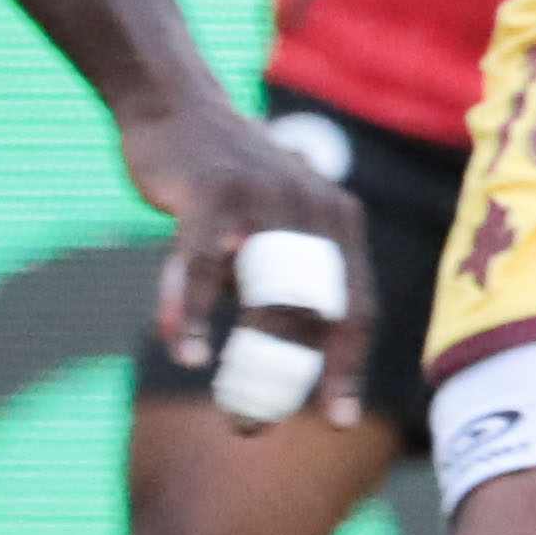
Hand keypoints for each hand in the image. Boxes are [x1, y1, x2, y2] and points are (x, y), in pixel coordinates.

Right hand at [121, 87, 371, 416]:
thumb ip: (242, 292)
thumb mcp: (247, 240)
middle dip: (295, 380)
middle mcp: (318, 211)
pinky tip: (188, 353)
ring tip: (233, 408)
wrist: (177, 110)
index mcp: (340, 224)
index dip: (347, 368)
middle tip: (258, 425)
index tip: (339, 419)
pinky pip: (205, 267)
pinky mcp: (215, 194)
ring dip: (252, 362)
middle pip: (319, 313)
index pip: (358, 309)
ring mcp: (269, 200)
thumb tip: (204, 358)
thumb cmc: (220, 187)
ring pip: (269, 296)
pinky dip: (194, 314)